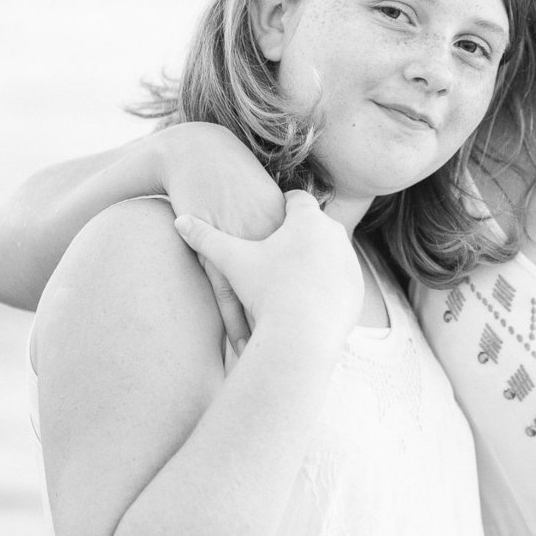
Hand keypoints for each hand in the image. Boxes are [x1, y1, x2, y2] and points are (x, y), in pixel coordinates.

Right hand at [173, 190, 362, 348]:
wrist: (302, 336)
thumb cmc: (265, 292)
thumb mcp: (232, 261)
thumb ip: (205, 238)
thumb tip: (179, 220)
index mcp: (307, 219)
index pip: (297, 199)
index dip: (284, 204)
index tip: (275, 211)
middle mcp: (335, 234)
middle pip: (316, 225)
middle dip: (300, 232)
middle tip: (283, 241)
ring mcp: (349, 261)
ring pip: (330, 252)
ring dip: (315, 257)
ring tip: (295, 269)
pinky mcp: (356, 288)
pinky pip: (340, 278)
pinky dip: (326, 282)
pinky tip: (308, 293)